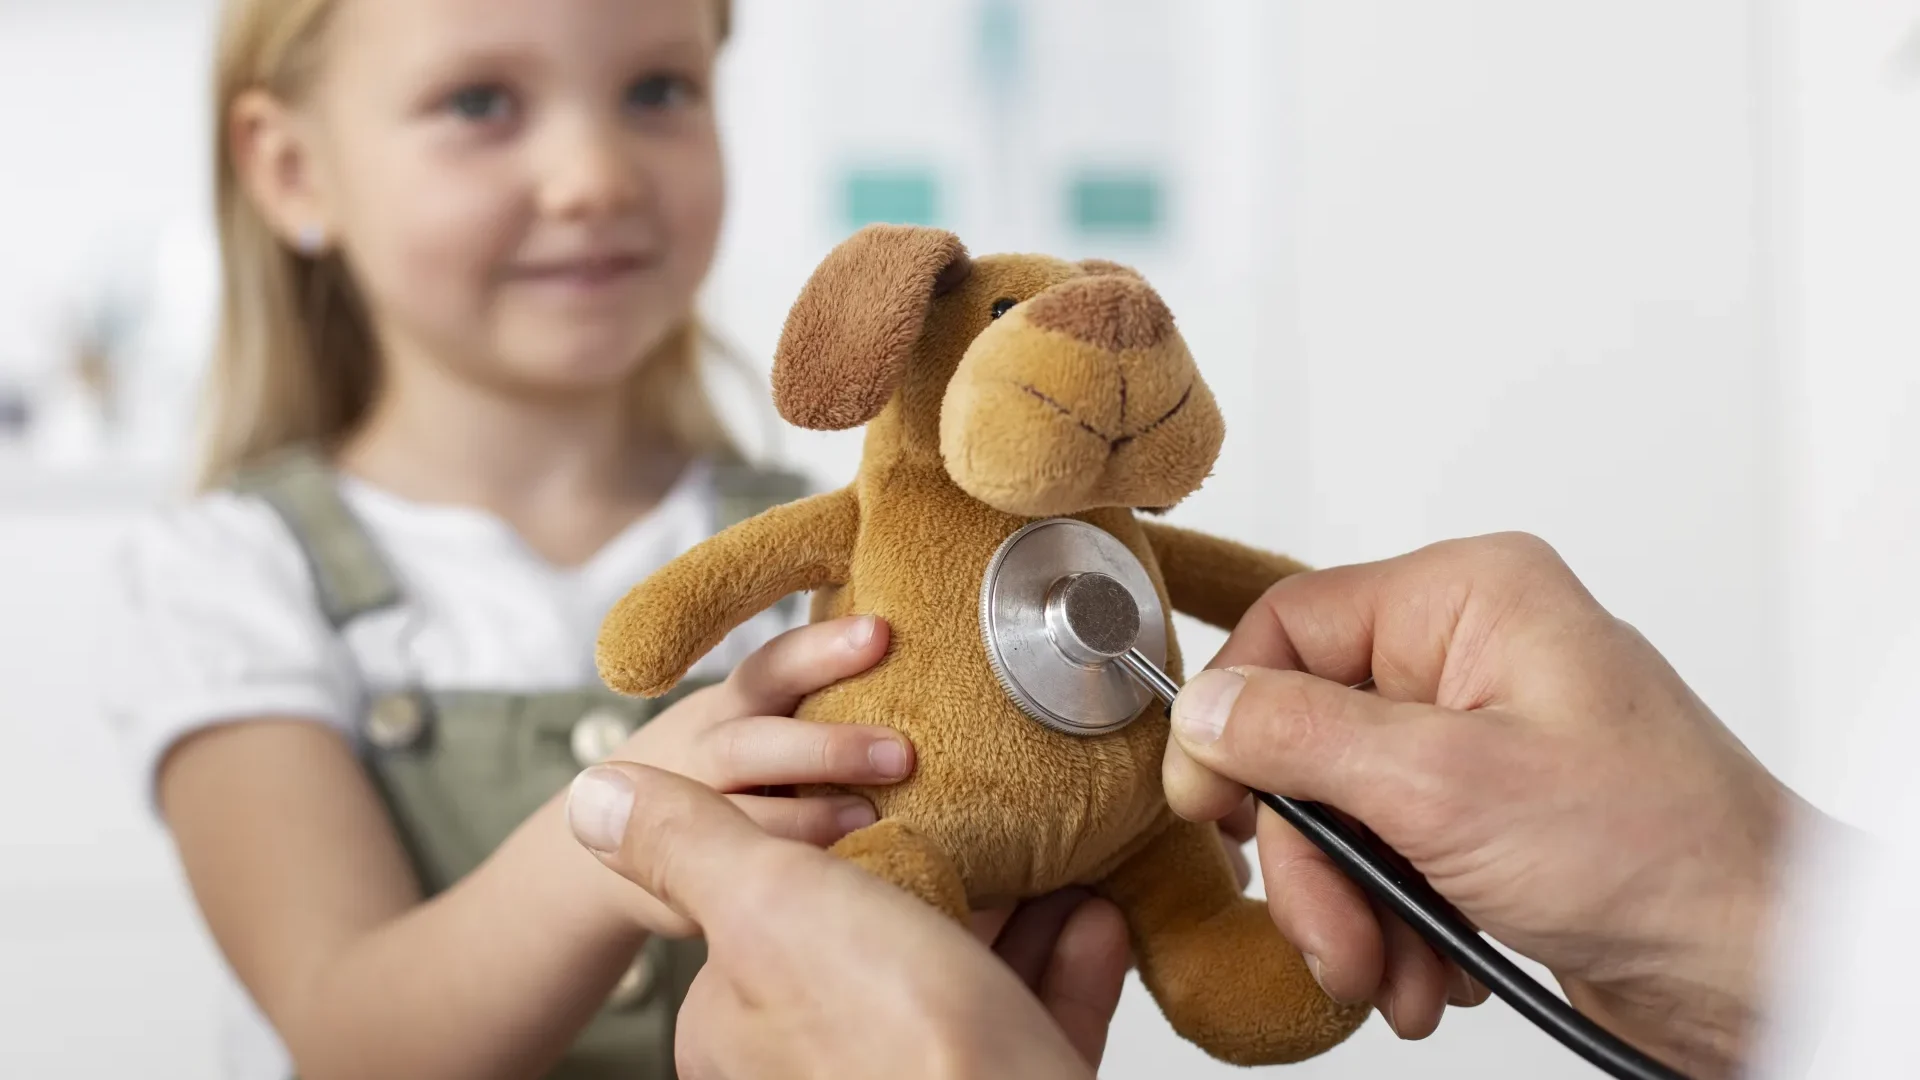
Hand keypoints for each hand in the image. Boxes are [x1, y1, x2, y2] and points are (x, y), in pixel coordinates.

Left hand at [566, 762, 1129, 1079]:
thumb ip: (689, 845)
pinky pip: (1036, 1022)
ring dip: (1014, 912)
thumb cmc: (899, 1040)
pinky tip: (1090, 917)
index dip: (834, 845)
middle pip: (882, 941)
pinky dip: (1066, 963)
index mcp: (743, 1029)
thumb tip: (598, 799)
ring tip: (1048, 852)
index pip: (776, 912)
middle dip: (942, 875)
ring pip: (967, 982)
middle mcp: (822, 1068)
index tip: (886, 793)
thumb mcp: (771, 905)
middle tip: (985, 816)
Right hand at [586, 615, 913, 935]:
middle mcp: (707, 752)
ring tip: (874, 822)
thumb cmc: (722, 765)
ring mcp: (691, 815)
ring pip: (743, 816)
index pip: (774, 666)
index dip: (824, 648)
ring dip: (809, 821)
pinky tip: (849, 880)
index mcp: (733, 706)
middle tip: (901, 753)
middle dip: (828, 747)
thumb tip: (912, 659)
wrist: (604, 835)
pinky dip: (788, 875)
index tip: (881, 632)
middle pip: (755, 741)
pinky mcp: (686, 879)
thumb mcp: (748, 717)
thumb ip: (810, 700)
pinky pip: (736, 878)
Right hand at [1161, 533, 1801, 1077]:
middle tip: (1331, 931)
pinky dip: (1394, 920)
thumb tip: (1202, 710)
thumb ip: (1301, 738)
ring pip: (1341, 810)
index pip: (1292, 627)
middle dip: (1314, 856)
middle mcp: (1469, 656)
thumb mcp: (1445, 786)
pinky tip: (1433, 964)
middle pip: (1307, 738)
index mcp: (1468, 600)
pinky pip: (1388, 855)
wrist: (1757, 968)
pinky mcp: (1486, 813)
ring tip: (1394, 969)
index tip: (1212, 810)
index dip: (1235, 721)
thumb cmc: (1661, 854)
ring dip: (1352, 905)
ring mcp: (1478, 738)